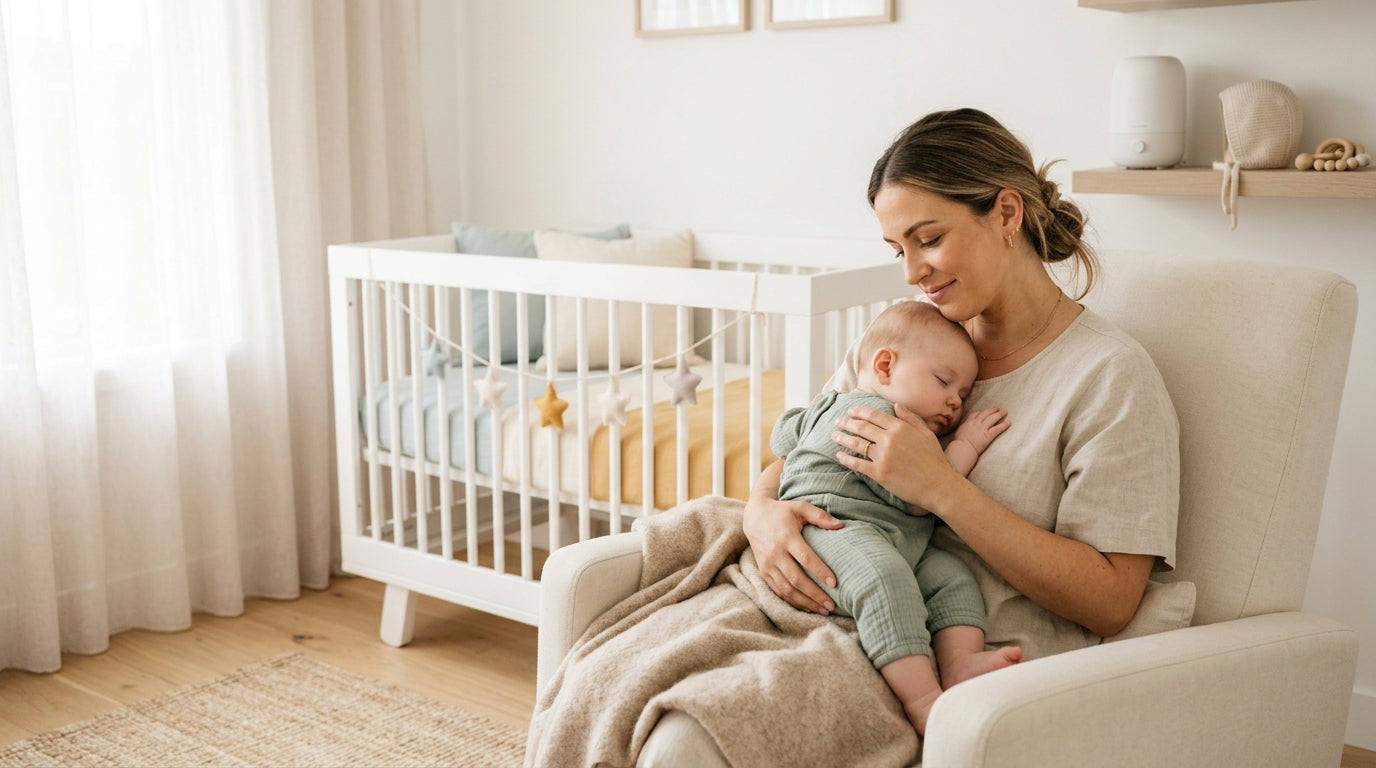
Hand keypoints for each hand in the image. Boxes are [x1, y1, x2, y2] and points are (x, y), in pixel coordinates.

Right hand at [744, 492, 841, 614]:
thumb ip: (820, 516)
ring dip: (805, 602)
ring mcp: (768, 565)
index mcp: (786, 537)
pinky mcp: (764, 572)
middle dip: (815, 594)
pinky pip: (778, 591)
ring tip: (823, 610)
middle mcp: (775, 553)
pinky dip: (793, 601)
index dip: (820, 571)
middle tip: (832, 604)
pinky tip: (807, 607)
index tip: (834, 583)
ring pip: (787, 589)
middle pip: (796, 579)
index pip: (805, 558)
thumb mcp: (800, 507)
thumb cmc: (782, 512)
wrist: (754, 517)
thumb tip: (841, 526)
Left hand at [833, 403, 953, 511]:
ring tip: (834, 436)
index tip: (851, 412)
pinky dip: (846, 458)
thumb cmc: (934, 459)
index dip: (860, 412)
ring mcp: (883, 456)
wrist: (938, 485)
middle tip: (837, 422)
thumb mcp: (926, 433)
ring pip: (857, 444)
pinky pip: (857, 463)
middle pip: (862, 427)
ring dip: (843, 438)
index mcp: (900, 428)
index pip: (874, 415)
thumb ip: (910, 418)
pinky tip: (839, 455)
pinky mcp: (879, 473)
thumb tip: (896, 405)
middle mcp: (890, 439)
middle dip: (847, 423)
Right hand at [952, 407, 1010, 454]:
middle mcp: (976, 423)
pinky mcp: (988, 435)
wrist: (963, 448)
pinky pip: (997, 428)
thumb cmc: (959, 443)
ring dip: (999, 414)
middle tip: (997, 408)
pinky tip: (1009, 423)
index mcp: (968, 423)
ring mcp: (982, 428)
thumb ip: (963, 429)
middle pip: (985, 413)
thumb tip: (964, 430)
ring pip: (992, 418)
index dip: (981, 412)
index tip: (984, 412)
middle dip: (992, 410)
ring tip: (1004, 412)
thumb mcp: (959, 432)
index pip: (975, 414)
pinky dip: (1004, 425)